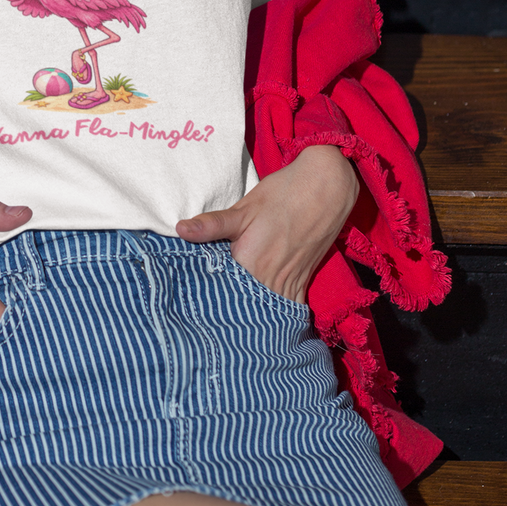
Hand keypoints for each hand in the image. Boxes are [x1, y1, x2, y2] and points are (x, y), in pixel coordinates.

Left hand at [176, 146, 358, 304]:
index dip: (202, 296)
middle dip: (222, 309)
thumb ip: (211, 225)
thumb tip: (180, 230)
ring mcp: (288, 284)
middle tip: (201, 310)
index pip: (218, 292)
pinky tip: (256, 313)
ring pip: (262, 312)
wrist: (326, 189)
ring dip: (246, 313)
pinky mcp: (302, 284)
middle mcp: (268, 280)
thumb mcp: (243, 208)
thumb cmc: (282, 195)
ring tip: (223, 316)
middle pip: (239, 306)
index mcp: (249, 263)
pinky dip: (270, 312)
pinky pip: (284, 309)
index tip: (188, 299)